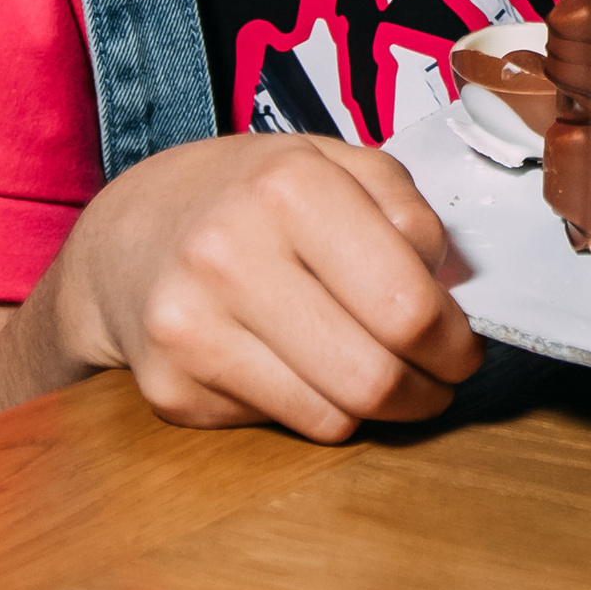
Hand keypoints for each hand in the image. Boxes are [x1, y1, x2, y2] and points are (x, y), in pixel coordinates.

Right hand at [53, 132, 482, 438]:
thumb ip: (406, 210)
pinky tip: (305, 371)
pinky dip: (313, 409)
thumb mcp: (333, 162)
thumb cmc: (250, 197)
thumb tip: (451, 287)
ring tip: (383, 377)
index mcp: (288, 188)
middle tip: (439, 381)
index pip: (405, 303)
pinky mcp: (171, 390)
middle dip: (427, 390)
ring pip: (332, 417)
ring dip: (378, 410)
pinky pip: (283, 426)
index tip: (463, 347)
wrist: (127, 236)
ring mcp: (192, 329)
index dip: (452, 339)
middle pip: (372, 375)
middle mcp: (230, 255)